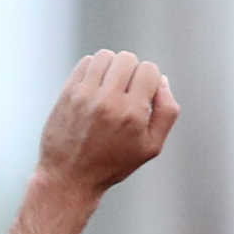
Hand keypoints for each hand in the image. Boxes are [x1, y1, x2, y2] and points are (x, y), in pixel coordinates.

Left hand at [35, 50, 179, 196]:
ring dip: (113, 67)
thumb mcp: (151, 147)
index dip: (150, 80)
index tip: (143, 95)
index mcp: (132, 114)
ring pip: (106, 56)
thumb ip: (166, 112)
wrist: (68, 177)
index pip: (149, 70)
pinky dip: (94, 69)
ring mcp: (85, 95)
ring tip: (110, 87)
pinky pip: (86, 63)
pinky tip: (95, 87)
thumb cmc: (112, 164)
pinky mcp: (67, 93)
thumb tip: (162, 81)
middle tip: (126, 91)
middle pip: (128, 58)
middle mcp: (108, 101)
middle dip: (132, 71)